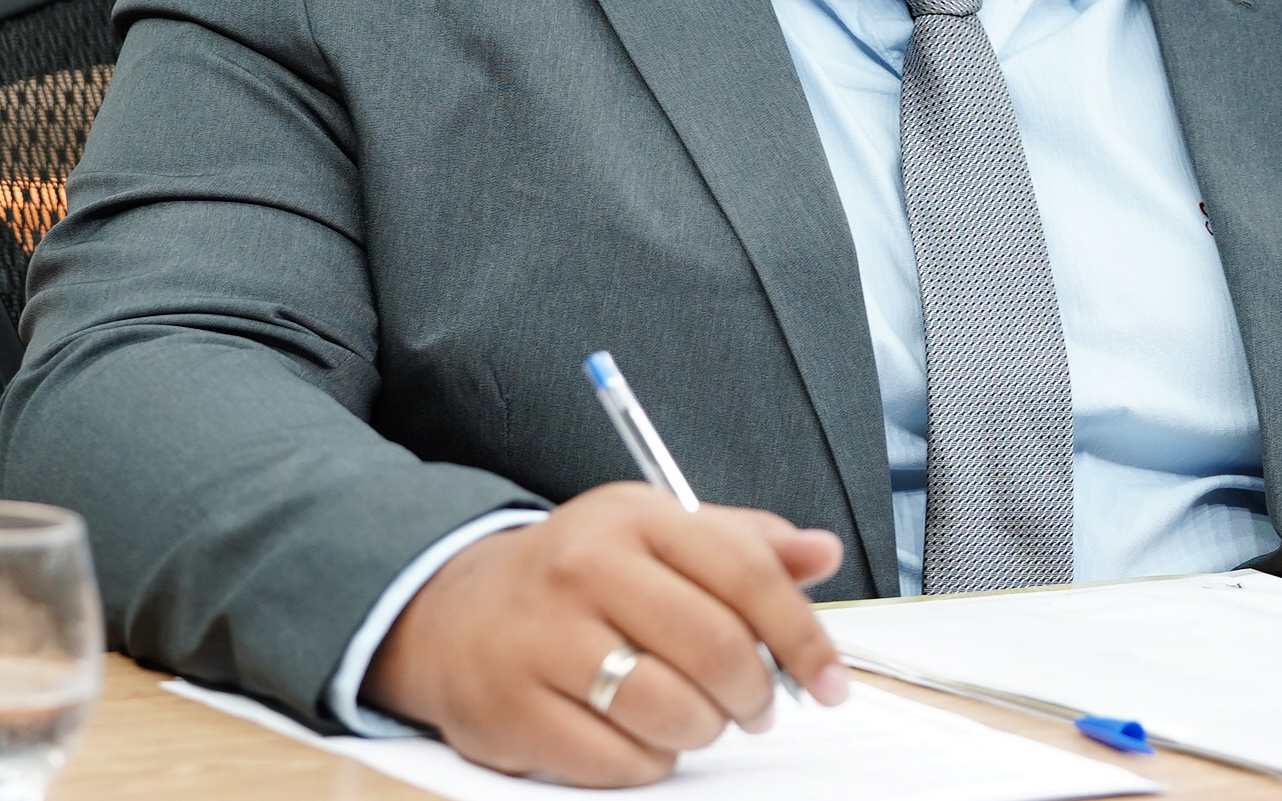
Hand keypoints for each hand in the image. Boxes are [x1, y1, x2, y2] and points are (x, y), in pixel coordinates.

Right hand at [363, 483, 850, 785]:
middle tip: (757, 707)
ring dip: (703, 730)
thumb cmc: (573, 576)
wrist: (450, 609)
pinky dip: (648, 762)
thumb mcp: (655, 533)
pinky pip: (618, 763)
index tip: (830, 681)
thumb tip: (821, 552)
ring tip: (694, 717)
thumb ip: (743, 544)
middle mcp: (585, 568)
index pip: (746, 573)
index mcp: (633, 518)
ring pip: (672, 713)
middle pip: (715, 649)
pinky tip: (638, 736)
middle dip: (756, 695)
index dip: (803, 637)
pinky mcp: (513, 710)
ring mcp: (544, 641)